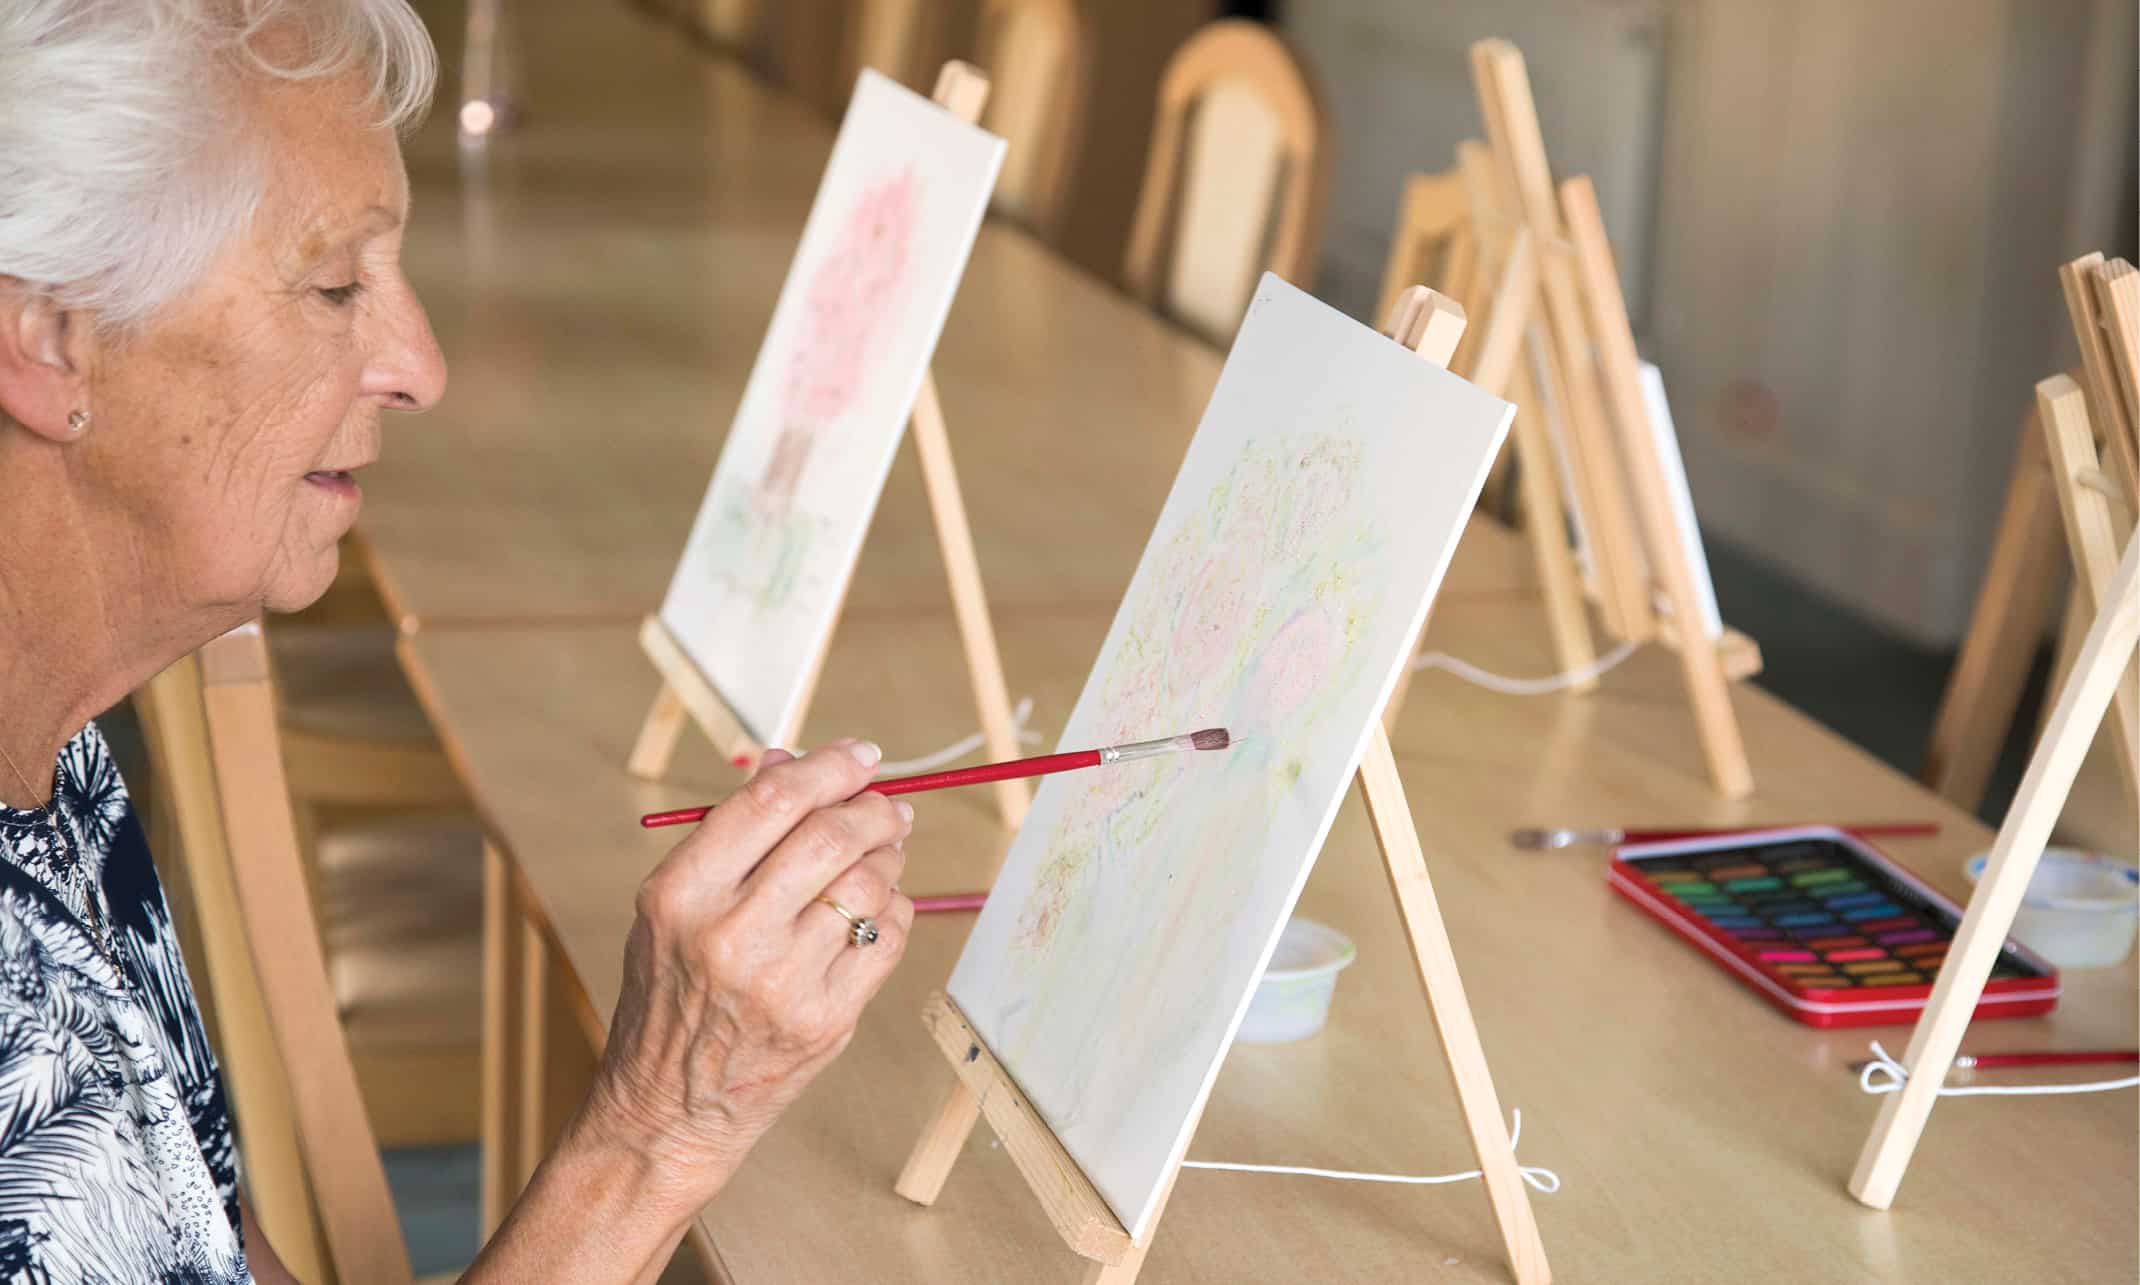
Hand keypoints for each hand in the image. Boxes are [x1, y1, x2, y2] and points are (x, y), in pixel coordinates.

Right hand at [583, 739, 914, 1207]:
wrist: (669, 1108)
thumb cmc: (672, 993)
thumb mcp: (674, 906)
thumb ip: (732, 832)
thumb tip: (790, 759)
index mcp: (682, 894)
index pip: (771, 802)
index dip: (827, 767)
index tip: (860, 756)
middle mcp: (730, 935)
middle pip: (831, 837)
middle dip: (874, 808)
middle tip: (888, 805)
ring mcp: (783, 983)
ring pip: (869, 884)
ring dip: (889, 858)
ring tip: (883, 856)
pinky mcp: (826, 1020)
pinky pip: (888, 938)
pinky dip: (894, 911)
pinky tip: (875, 911)